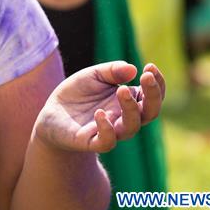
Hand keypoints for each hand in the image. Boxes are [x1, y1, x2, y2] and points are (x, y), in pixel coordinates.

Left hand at [35, 62, 164, 153]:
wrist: (52, 114)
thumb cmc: (78, 93)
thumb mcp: (93, 75)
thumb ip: (112, 71)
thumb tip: (133, 69)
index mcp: (128, 100)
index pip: (152, 95)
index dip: (157, 83)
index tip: (150, 66)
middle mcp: (124, 117)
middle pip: (150, 113)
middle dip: (153, 95)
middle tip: (146, 77)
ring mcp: (110, 131)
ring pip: (131, 127)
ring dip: (130, 109)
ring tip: (121, 90)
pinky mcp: (91, 142)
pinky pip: (107, 142)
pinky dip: (107, 129)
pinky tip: (100, 113)